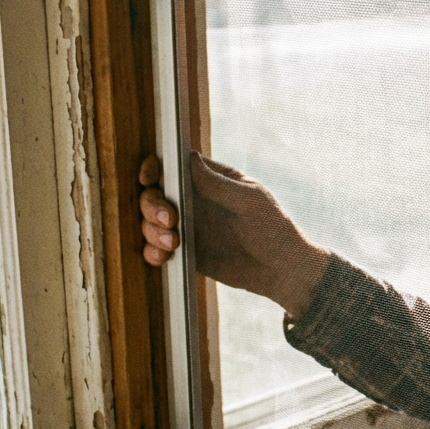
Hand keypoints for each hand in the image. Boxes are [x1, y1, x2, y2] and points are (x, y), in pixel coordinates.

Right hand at [137, 152, 329, 318]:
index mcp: (211, 181)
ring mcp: (188, 227)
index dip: (154, 169)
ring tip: (174, 243)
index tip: (149, 178)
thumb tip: (189, 158)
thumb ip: (218, 183)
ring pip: (150, 222)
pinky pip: (157, 249)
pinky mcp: (186, 252)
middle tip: (169, 220)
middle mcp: (194, 201)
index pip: (173, 167)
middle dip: (152, 205)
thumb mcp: (250, 201)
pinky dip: (153, 252)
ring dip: (152, 231)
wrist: (281, 270)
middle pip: (155, 194)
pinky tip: (164, 257)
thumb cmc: (274, 228)